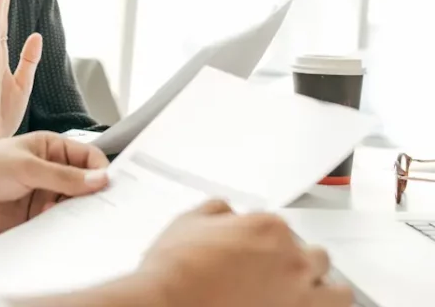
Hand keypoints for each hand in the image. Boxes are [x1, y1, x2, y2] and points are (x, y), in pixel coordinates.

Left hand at [0, 131, 108, 235]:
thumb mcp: (26, 166)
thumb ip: (63, 176)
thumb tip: (99, 180)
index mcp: (52, 148)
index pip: (89, 158)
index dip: (101, 171)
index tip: (109, 186)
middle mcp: (52, 171)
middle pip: (86, 184)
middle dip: (93, 196)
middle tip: (99, 208)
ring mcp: (45, 194)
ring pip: (74, 206)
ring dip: (77, 213)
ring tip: (71, 217)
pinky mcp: (36, 217)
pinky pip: (58, 223)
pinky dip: (63, 227)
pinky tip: (58, 228)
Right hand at [136, 200, 353, 306]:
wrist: (169, 302)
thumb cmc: (176, 269)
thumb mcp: (188, 221)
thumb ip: (216, 211)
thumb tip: (227, 211)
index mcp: (267, 227)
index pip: (281, 228)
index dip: (265, 241)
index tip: (254, 252)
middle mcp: (292, 259)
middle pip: (316, 257)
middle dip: (301, 264)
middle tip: (278, 275)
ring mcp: (300, 296)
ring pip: (338, 292)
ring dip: (325, 292)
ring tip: (306, 298)